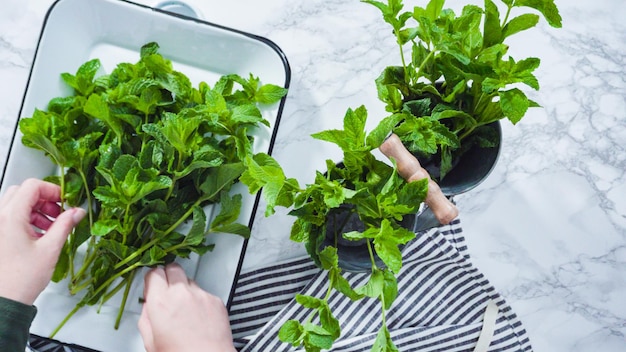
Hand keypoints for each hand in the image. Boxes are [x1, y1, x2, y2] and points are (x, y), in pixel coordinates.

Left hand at [0, 178, 85, 304]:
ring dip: (35, 210)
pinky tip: (39, 235)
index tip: (64, 201)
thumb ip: (65, 225)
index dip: (52, 190)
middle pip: (22, 192)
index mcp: (10, 217)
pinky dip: (26, 220)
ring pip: (15, 204)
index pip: (32, 186)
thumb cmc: (20, 279)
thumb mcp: (50, 249)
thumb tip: (76, 211)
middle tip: (58, 212)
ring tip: (51, 226)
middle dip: (43, 199)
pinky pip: (10, 218)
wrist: (4, 301)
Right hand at [138, 263, 235, 351]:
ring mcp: (200, 295)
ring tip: (184, 309)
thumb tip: (148, 306)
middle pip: (173, 268)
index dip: (152, 279)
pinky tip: (198, 316)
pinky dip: (199, 299)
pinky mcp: (215, 299)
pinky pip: (204, 292)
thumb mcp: (150, 341)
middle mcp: (181, 294)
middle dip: (168, 276)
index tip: (153, 285)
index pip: (154, 273)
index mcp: (161, 303)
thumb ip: (146, 318)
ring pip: (189, 280)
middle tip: (167, 291)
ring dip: (184, 289)